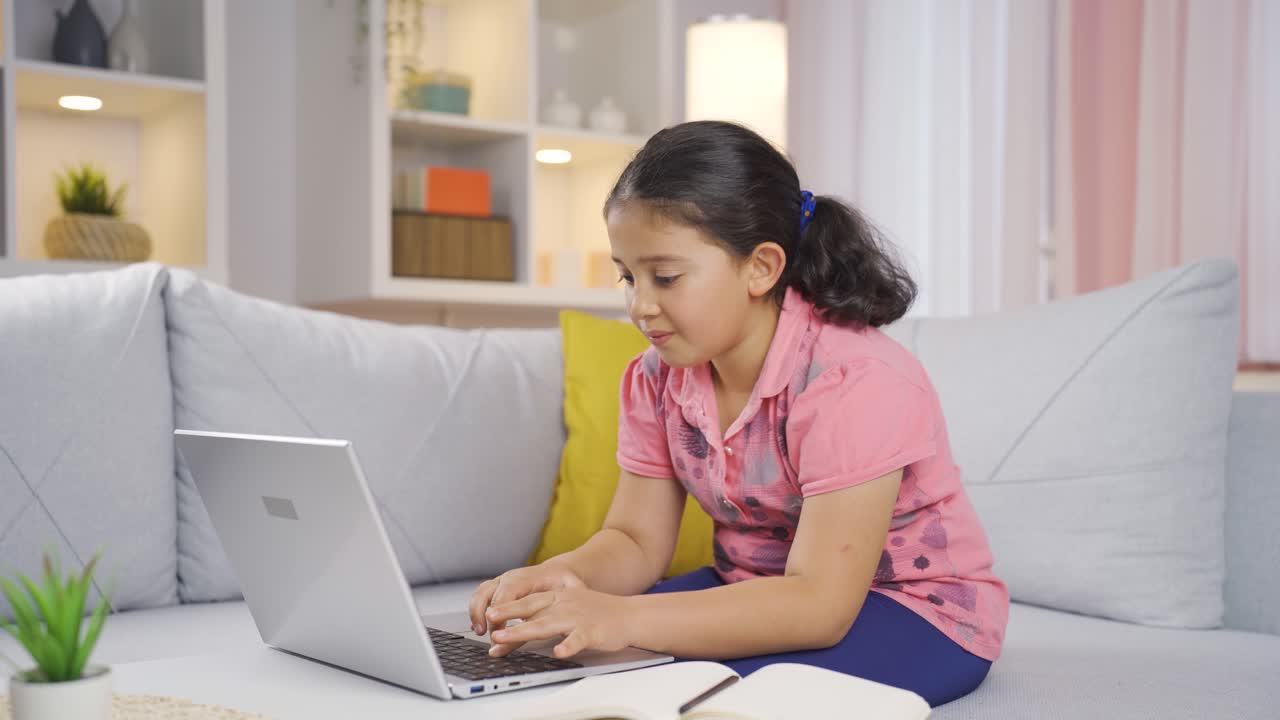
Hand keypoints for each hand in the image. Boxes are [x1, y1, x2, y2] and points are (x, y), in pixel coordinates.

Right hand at [468, 563, 584, 637]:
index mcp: (528, 576)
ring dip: (476, 613)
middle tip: (487, 635)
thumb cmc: (565, 582)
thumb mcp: (571, 590)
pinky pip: (481, 597)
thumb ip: (569, 599)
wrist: (561, 572)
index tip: (499, 627)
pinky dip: (476, 612)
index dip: (502, 609)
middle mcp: (511, 577)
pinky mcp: (498, 589)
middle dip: (484, 614)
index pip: (508, 591)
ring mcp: (503, 582)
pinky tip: (478, 627)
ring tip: (479, 632)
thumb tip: (572, 609)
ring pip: (481, 593)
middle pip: (490, 592)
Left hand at [486, 587, 632, 658]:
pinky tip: (558, 652)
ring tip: (504, 637)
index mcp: (558, 597)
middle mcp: (565, 604)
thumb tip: (519, 626)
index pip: (528, 601)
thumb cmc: (597, 613)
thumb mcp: (569, 606)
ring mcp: (578, 617)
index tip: (488, 614)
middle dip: (508, 615)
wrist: (630, 615)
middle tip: (489, 621)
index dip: (507, 606)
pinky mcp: (592, 631)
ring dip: (524, 630)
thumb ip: (546, 614)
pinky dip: (568, 645)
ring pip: (547, 624)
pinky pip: (578, 639)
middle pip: (531, 610)